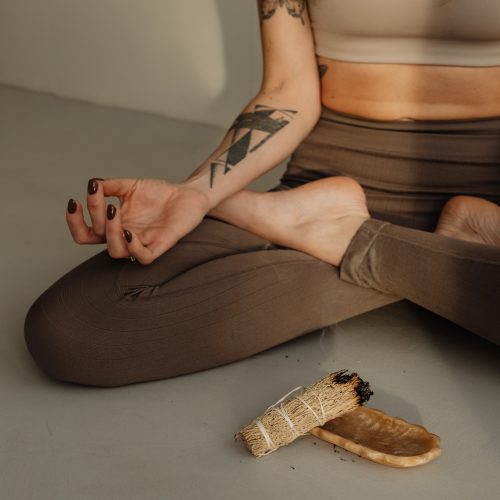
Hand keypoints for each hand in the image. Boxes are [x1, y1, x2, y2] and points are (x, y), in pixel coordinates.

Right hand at [66, 178, 210, 263]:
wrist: (187, 195)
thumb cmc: (159, 194)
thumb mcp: (131, 186)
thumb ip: (111, 186)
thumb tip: (93, 184)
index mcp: (114, 225)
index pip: (85, 232)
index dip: (74, 221)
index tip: (74, 201)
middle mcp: (123, 236)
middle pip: (95, 240)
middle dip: (93, 219)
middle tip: (104, 201)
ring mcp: (141, 242)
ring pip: (116, 251)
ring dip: (110, 232)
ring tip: (114, 210)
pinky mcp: (160, 246)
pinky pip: (143, 257)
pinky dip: (133, 247)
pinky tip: (129, 231)